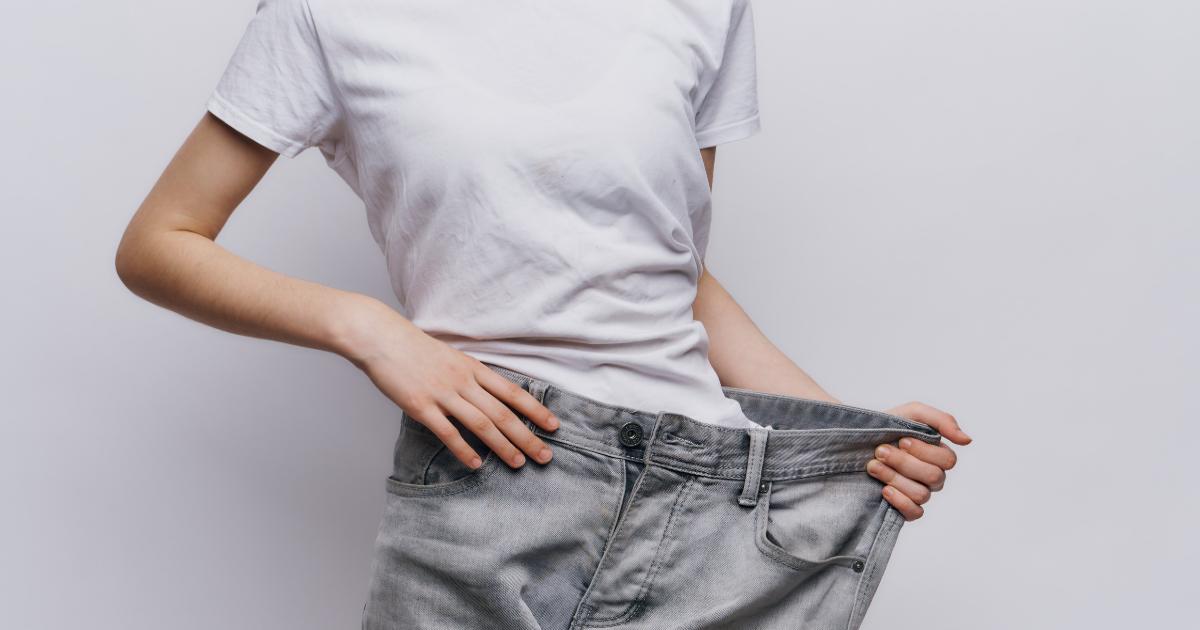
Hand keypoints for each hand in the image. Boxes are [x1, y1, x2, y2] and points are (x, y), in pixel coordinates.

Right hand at [338, 299, 559, 470]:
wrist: (382, 337)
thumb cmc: (415, 348)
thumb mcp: (452, 357)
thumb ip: (471, 377)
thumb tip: (490, 396)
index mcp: (473, 368)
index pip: (512, 392)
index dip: (535, 410)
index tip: (554, 426)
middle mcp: (463, 381)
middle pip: (503, 413)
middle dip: (527, 436)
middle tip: (545, 456)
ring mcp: (442, 393)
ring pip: (481, 424)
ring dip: (503, 446)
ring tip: (518, 464)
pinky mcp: (421, 406)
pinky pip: (448, 432)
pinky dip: (464, 450)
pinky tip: (477, 464)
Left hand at [865, 401, 971, 520]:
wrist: (854, 440)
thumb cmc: (886, 426)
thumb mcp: (912, 413)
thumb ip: (942, 421)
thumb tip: (967, 440)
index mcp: (937, 454)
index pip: (947, 460)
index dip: (924, 451)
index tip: (901, 440)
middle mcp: (932, 476)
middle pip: (934, 477)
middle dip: (904, 462)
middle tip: (880, 451)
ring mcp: (919, 492)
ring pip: (922, 494)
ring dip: (894, 478)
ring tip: (873, 466)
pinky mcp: (905, 507)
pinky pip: (915, 513)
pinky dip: (900, 501)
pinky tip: (884, 490)